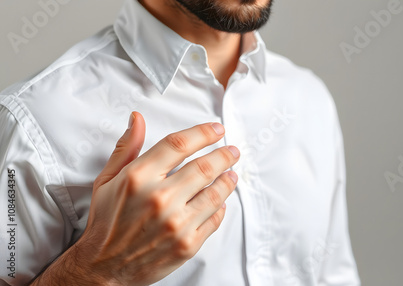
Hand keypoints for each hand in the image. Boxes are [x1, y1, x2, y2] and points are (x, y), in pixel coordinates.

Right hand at [32, 112, 238, 284]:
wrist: (104, 266)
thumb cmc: (107, 222)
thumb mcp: (107, 180)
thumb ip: (127, 147)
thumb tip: (137, 119)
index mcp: (138, 178)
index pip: (179, 144)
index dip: (203, 133)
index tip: (216, 129)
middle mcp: (159, 198)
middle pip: (204, 167)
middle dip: (224, 155)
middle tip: (232, 151)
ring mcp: (176, 223)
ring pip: (215, 193)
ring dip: (228, 179)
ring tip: (231, 173)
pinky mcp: (187, 244)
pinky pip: (214, 219)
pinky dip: (221, 207)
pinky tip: (221, 201)